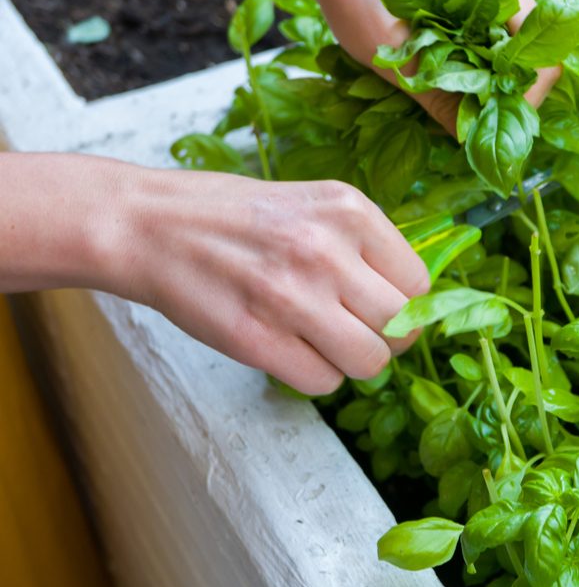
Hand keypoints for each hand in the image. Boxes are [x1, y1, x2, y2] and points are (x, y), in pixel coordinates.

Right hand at [111, 165, 430, 394]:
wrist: (152, 225)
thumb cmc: (237, 217)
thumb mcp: (314, 205)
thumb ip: (364, 246)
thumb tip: (412, 300)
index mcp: (349, 211)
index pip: (418, 282)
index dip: (406, 303)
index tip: (383, 307)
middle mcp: (326, 251)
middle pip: (401, 326)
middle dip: (387, 338)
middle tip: (359, 331)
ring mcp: (291, 296)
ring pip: (369, 362)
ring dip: (353, 361)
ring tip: (325, 341)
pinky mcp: (257, 339)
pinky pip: (323, 382)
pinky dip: (315, 375)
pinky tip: (291, 348)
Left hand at [289, 0, 560, 132]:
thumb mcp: (392, 53)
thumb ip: (438, 97)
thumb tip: (472, 142)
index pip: (541, 57)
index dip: (521, 101)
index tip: (486, 125)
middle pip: (532, 58)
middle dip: (504, 96)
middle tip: (468, 123)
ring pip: (513, 55)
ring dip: (489, 85)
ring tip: (456, 105)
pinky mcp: (480, 0)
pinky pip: (495, 45)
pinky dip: (477, 70)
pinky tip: (449, 84)